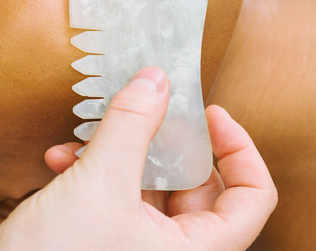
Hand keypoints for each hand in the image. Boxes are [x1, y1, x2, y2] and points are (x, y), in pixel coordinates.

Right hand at [0, 67, 276, 250]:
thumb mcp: (98, 183)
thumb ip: (132, 125)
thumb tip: (157, 80)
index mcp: (196, 249)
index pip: (254, 196)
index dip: (240, 148)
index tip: (210, 114)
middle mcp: (176, 250)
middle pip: (197, 183)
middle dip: (162, 141)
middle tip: (142, 110)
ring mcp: (142, 246)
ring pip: (151, 186)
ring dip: (118, 152)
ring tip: (83, 138)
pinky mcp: (112, 241)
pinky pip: (119, 198)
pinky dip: (95, 173)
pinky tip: (60, 161)